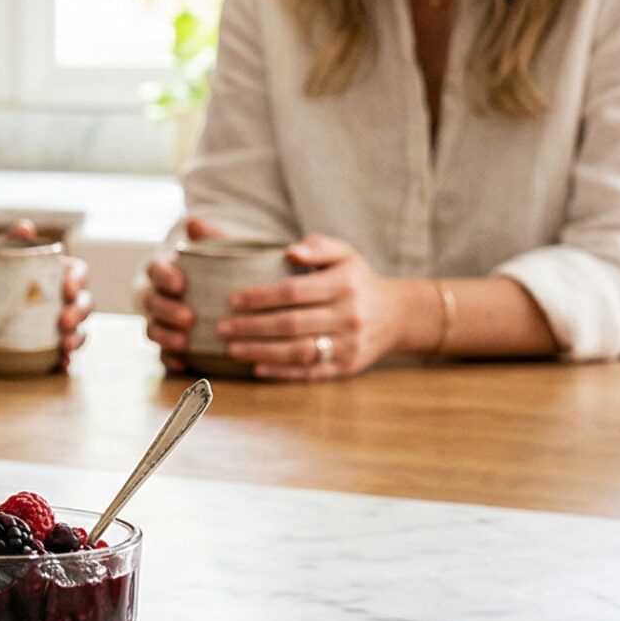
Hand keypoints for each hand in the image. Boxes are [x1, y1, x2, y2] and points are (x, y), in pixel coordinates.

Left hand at [6, 220, 92, 370]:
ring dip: (78, 338)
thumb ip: (12, 240)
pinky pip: (63, 354)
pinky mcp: (48, 345)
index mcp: (57, 272)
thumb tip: (25, 227)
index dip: (78, 279)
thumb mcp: (0, 253)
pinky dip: (64, 359)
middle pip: (84, 304)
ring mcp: (58, 324)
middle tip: (64, 321)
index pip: (78, 272)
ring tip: (66, 347)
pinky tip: (59, 364)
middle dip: (80, 313)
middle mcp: (63, 298)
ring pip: (79, 330)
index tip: (68, 288)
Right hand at [138, 216, 223, 373]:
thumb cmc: (218, 269)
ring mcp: (160, 321)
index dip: (164, 276)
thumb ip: (207, 237)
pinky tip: (183, 363)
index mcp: (165, 271)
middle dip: (166, 310)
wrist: (225, 296)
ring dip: (165, 336)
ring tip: (185, 343)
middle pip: (151, 302)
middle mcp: (157, 295)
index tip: (181, 283)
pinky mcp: (168, 344)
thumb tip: (193, 221)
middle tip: (188, 317)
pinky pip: (162, 354)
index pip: (154, 269)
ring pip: (152, 329)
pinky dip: (170, 358)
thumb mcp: (218, 251)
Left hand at [213, 234, 408, 380]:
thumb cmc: (358, 279)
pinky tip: (257, 368)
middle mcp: (348, 315)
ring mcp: (349, 344)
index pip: (293, 291)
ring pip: (298, 351)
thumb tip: (290, 251)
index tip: (232, 300)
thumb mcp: (345, 254)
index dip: (260, 297)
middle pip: (291, 324)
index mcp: (343, 284)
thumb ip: (318, 247)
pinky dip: (281, 373)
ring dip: (261, 352)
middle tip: (222, 327)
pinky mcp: (348, 367)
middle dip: (251, 327)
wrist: (398, 315)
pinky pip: (310, 373)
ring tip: (231, 350)